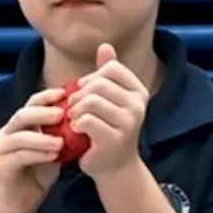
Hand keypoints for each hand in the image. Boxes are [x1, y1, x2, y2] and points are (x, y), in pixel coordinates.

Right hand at [0, 87, 65, 212]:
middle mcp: (8, 132)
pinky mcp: (2, 165)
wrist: (22, 201)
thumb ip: (64, 134)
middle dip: (43, 113)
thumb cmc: (40, 172)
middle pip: (23, 115)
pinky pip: (19, 156)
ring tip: (61, 142)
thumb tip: (86, 118)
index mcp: (22, 125)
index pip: (32, 103)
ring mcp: (2, 149)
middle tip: (62, 114)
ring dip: (42, 138)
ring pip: (19, 136)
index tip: (65, 93)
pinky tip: (54, 156)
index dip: (47, 96)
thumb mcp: (55, 149)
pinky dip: (37, 154)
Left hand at [67, 43, 149, 176]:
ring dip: (75, 109)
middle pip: (99, 83)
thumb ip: (107, 73)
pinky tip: (76, 130)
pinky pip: (87, 120)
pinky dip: (76, 123)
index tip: (84, 91)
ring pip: (91, 101)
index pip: (111, 68)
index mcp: (139, 91)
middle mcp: (138, 105)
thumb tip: (105, 46)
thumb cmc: (108, 129)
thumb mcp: (110, 98)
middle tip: (73, 107)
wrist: (114, 167)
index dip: (91, 77)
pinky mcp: (115, 139)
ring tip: (73, 118)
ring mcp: (129, 123)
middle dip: (79, 94)